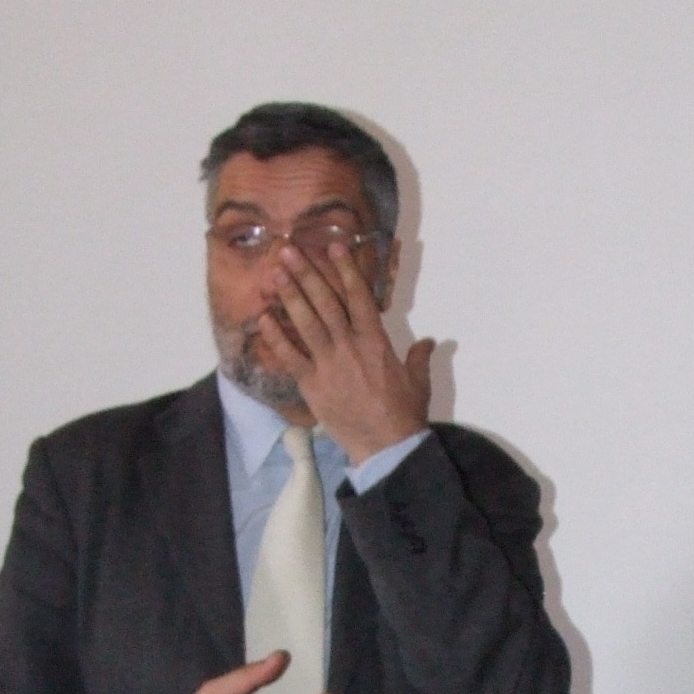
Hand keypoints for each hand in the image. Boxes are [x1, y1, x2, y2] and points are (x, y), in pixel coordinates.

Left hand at [259, 238, 433, 467]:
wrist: (386, 446)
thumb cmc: (403, 413)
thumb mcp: (418, 381)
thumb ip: (419, 357)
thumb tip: (430, 342)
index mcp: (375, 341)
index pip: (358, 297)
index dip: (345, 270)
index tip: (332, 247)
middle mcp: (349, 346)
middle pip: (325, 303)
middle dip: (306, 274)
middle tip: (288, 251)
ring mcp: (328, 364)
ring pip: (305, 323)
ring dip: (289, 296)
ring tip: (274, 274)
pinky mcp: (311, 385)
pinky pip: (290, 357)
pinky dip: (275, 338)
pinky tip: (262, 319)